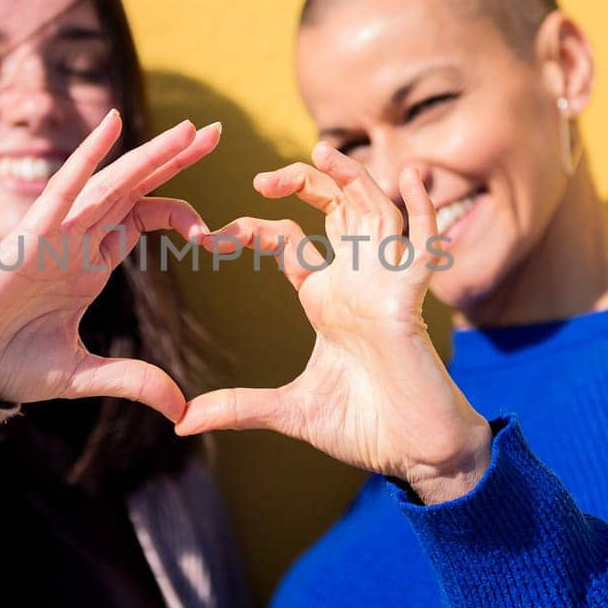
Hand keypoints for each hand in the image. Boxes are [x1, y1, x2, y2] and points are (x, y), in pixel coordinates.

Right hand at [0, 110, 215, 422]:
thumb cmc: (9, 363)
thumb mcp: (83, 375)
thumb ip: (132, 382)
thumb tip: (181, 411)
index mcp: (90, 262)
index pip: (142, 218)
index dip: (180, 215)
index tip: (215, 237)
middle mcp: (77, 239)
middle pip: (135, 187)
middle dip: (175, 159)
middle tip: (216, 131)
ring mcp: (56, 233)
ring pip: (111, 182)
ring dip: (149, 154)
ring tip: (188, 130)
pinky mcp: (31, 236)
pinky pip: (63, 188)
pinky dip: (87, 157)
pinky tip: (112, 125)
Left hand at [176, 142, 492, 503]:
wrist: (414, 455)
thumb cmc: (364, 427)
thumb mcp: (289, 412)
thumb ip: (239, 408)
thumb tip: (183, 422)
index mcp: (327, 299)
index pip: (292, 243)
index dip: (254, 229)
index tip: (210, 238)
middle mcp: (357, 282)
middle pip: (337, 209)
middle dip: (306, 183)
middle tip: (261, 179)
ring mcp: (386, 287)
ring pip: (376, 213)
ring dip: (355, 180)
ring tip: (324, 151)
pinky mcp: (412, 302)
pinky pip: (424, 246)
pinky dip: (423, 211)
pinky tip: (412, 180)